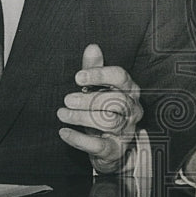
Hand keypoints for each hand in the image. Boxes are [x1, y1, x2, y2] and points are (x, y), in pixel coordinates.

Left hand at [57, 44, 141, 173]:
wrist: (111, 147)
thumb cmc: (105, 111)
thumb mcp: (100, 88)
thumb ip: (95, 69)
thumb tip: (92, 47)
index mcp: (130, 90)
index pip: (121, 77)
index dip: (100, 75)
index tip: (78, 77)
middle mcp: (132, 109)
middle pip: (116, 100)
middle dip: (89, 99)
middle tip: (67, 100)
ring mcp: (127, 130)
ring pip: (109, 121)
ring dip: (82, 117)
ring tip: (62, 114)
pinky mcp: (116, 150)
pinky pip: (99, 144)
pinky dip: (79, 139)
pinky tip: (64, 132)